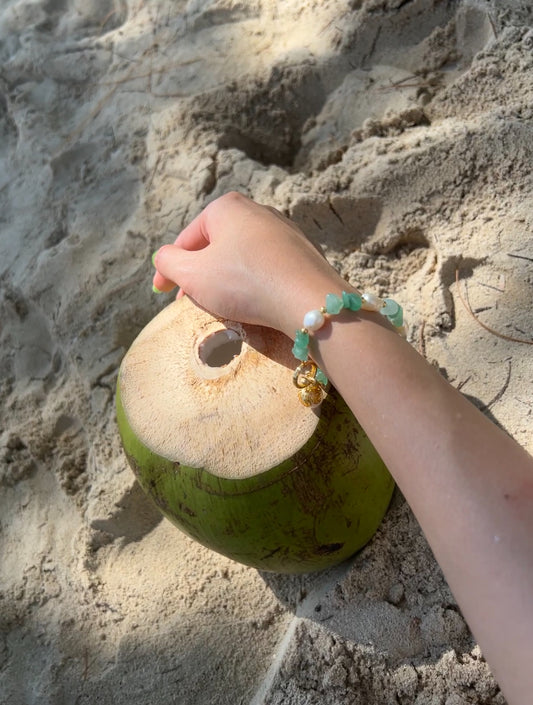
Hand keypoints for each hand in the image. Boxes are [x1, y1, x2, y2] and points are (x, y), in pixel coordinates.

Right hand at [152, 192, 347, 337]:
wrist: (308, 300)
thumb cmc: (244, 282)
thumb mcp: (193, 274)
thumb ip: (168, 262)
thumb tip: (164, 258)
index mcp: (227, 207)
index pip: (187, 238)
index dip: (169, 268)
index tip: (161, 293)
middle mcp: (258, 210)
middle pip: (216, 246)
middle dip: (200, 274)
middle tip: (190, 302)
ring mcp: (285, 231)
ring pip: (242, 257)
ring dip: (226, 279)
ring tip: (222, 305)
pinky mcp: (304, 253)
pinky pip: (267, 267)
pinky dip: (254, 283)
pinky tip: (254, 303)